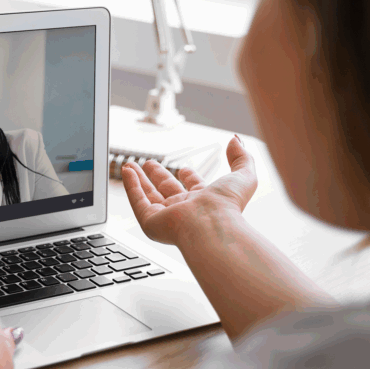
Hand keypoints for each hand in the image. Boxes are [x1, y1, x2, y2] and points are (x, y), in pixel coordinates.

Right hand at [122, 136, 256, 246]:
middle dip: (158, 176)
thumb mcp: (243, 176)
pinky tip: (126, 171)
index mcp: (205, 201)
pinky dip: (130, 186)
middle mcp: (184, 209)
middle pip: (167, 190)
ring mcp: (166, 216)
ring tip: (130, 165)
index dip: (189, 177)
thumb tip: (236, 141)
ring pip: (148, 195)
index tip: (184, 168)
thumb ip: (242, 157)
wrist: (211, 228)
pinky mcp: (150, 221)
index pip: (193, 187)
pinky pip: (137, 201)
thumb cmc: (228, 207)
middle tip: (150, 164)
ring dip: (139, 179)